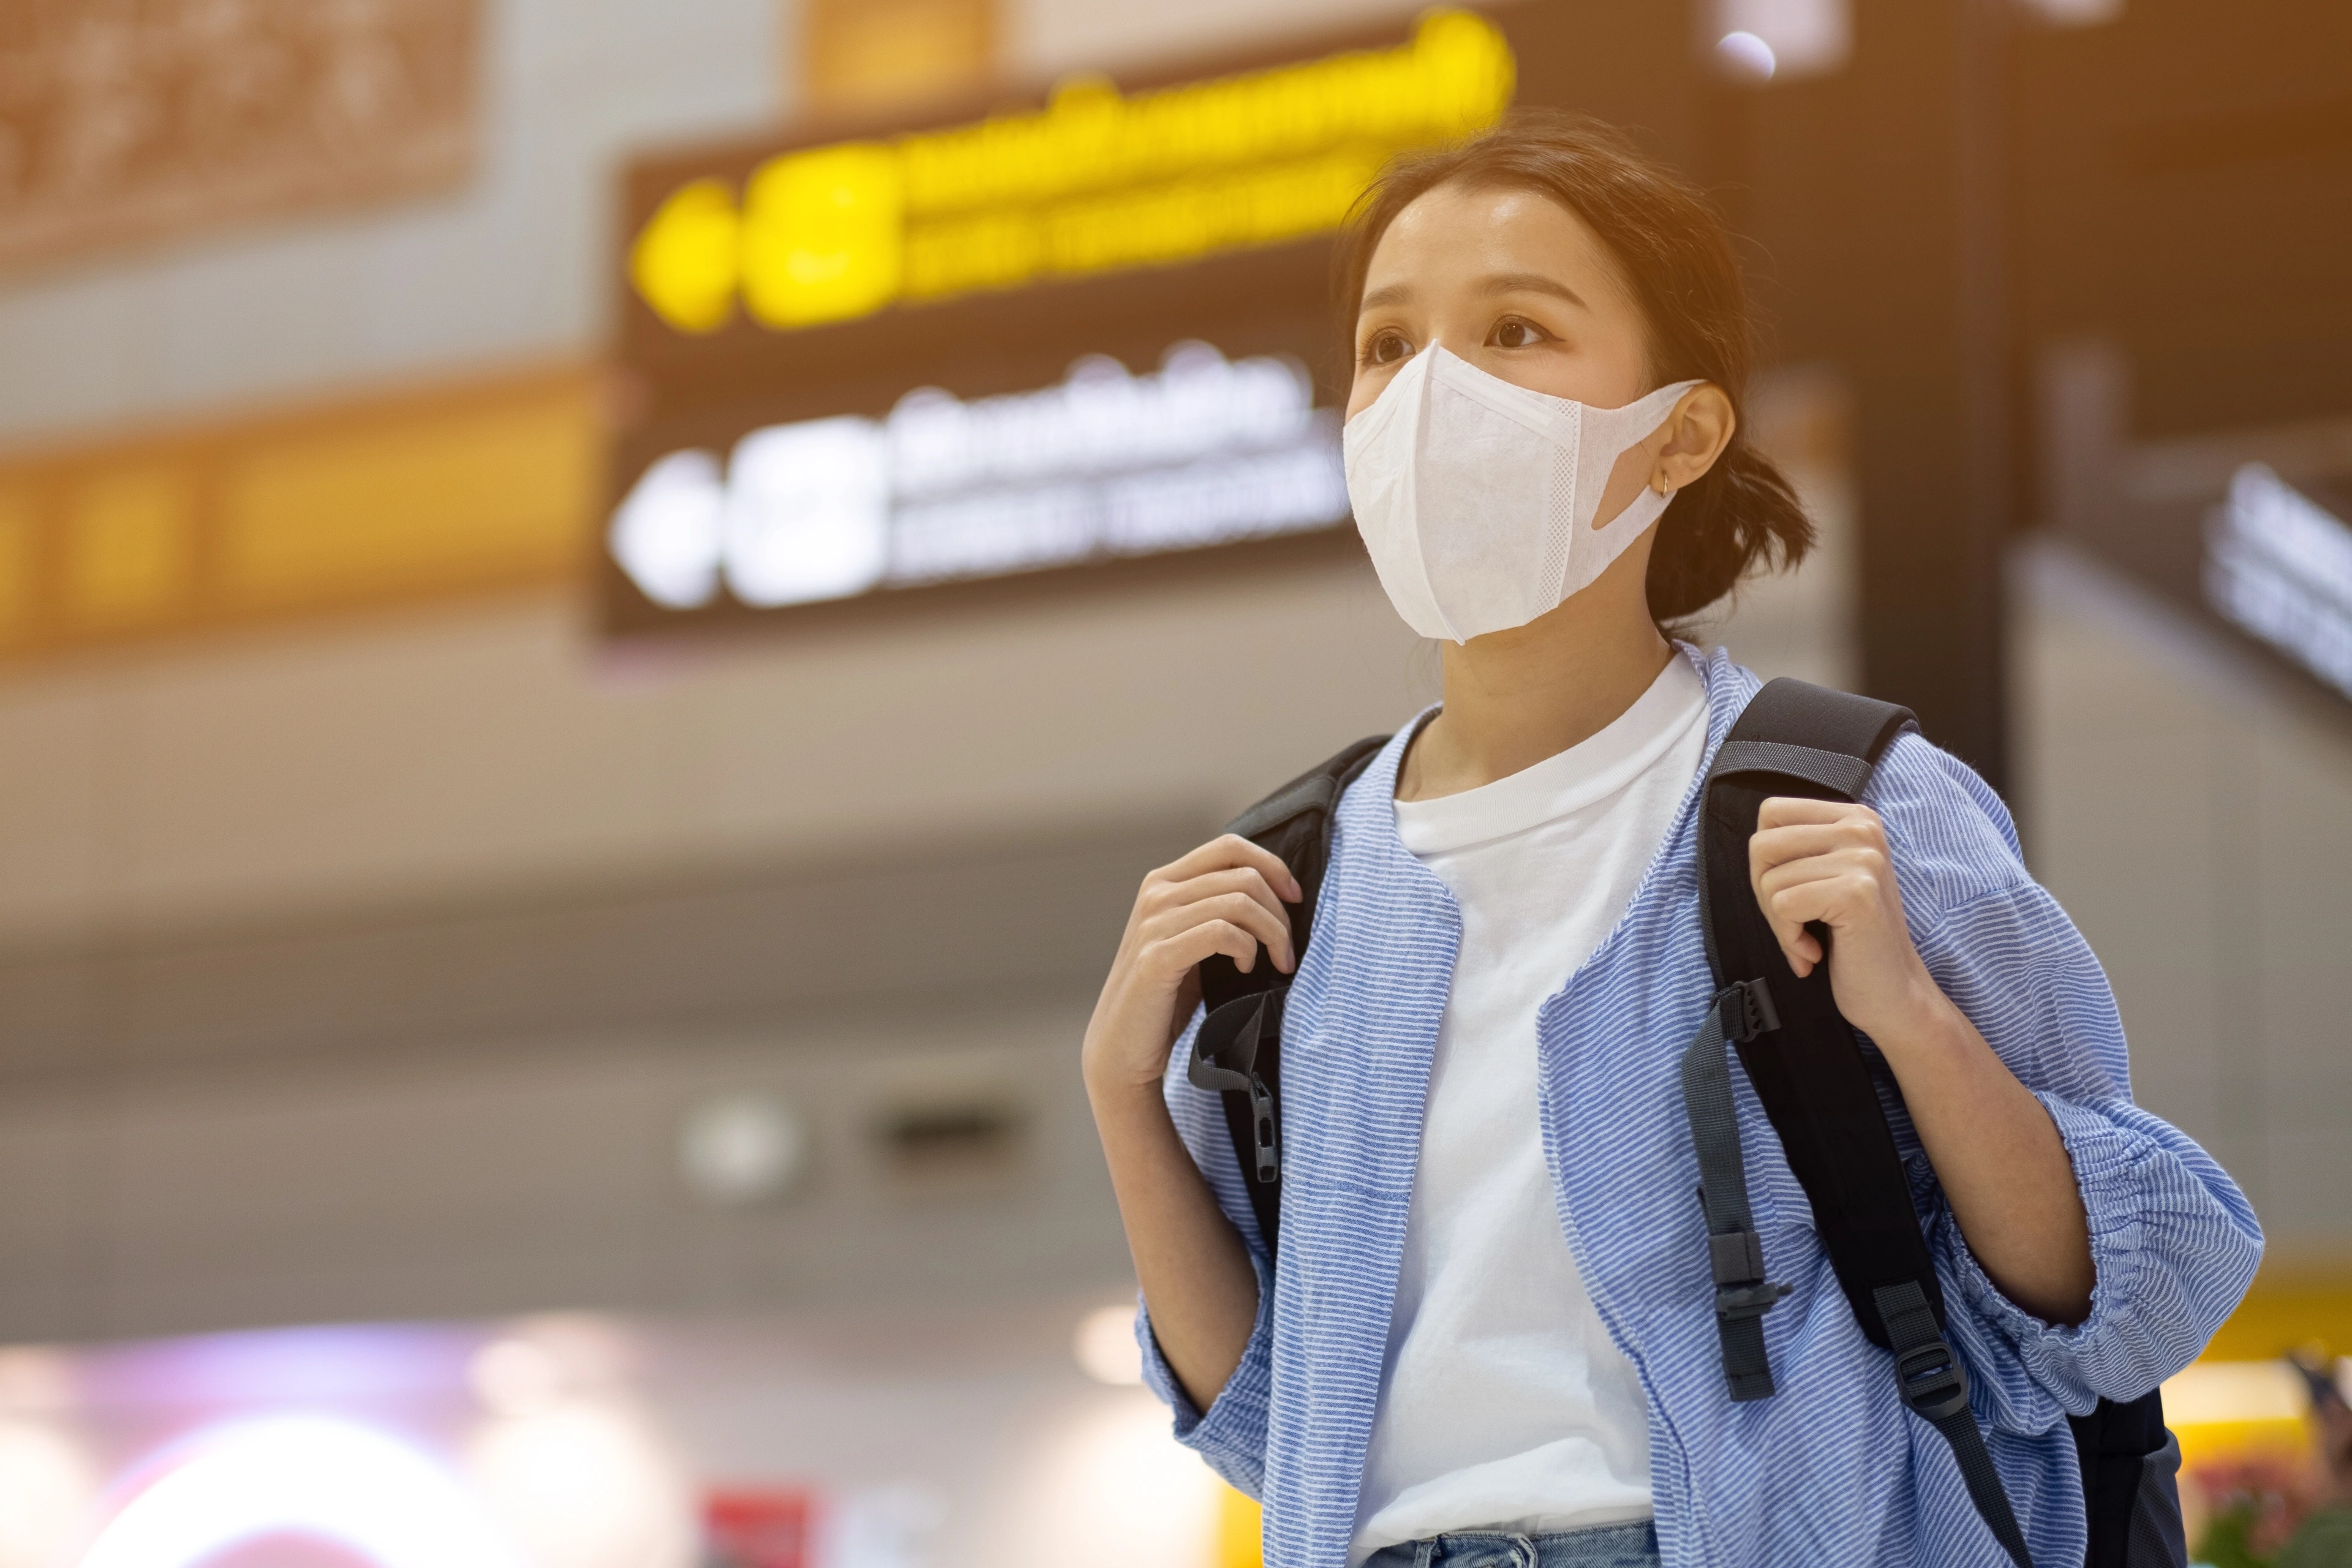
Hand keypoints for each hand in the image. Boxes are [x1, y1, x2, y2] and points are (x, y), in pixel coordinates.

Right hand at [1082, 835, 1300, 1100]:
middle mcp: (1156, 893)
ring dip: (1272, 934)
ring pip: (1239, 902)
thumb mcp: (1192, 941)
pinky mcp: (1157, 957)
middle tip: (1287, 951)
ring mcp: (1154, 923)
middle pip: (1243, 876)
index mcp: (1164, 882)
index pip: (1229, 847)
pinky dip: (1247, 949)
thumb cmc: (1166, 998)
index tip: (1295, 898)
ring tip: (1276, 964)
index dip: (1273, 866)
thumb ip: (1217, 910)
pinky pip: (1221, 932)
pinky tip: (1246, 970)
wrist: (1122, 1049)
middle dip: (1280, 912)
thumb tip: (1279, 894)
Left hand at [1748, 797, 1948, 1047]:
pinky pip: (1782, 906)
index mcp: (1854, 817)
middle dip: (1764, 892)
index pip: (1771, 812)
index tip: (1790, 892)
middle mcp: (1862, 828)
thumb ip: (1797, 847)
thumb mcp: (1825, 875)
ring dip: (1779, 922)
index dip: (1765, 860)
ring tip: (1810, 939)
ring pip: (1769, 880)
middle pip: (1762, 844)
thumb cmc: (1850, 939)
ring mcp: (1863, 858)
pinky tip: (1816, 951)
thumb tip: (1755, 838)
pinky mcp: (1855, 892)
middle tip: (1795, 922)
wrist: (1892, 992)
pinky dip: (1789, 938)